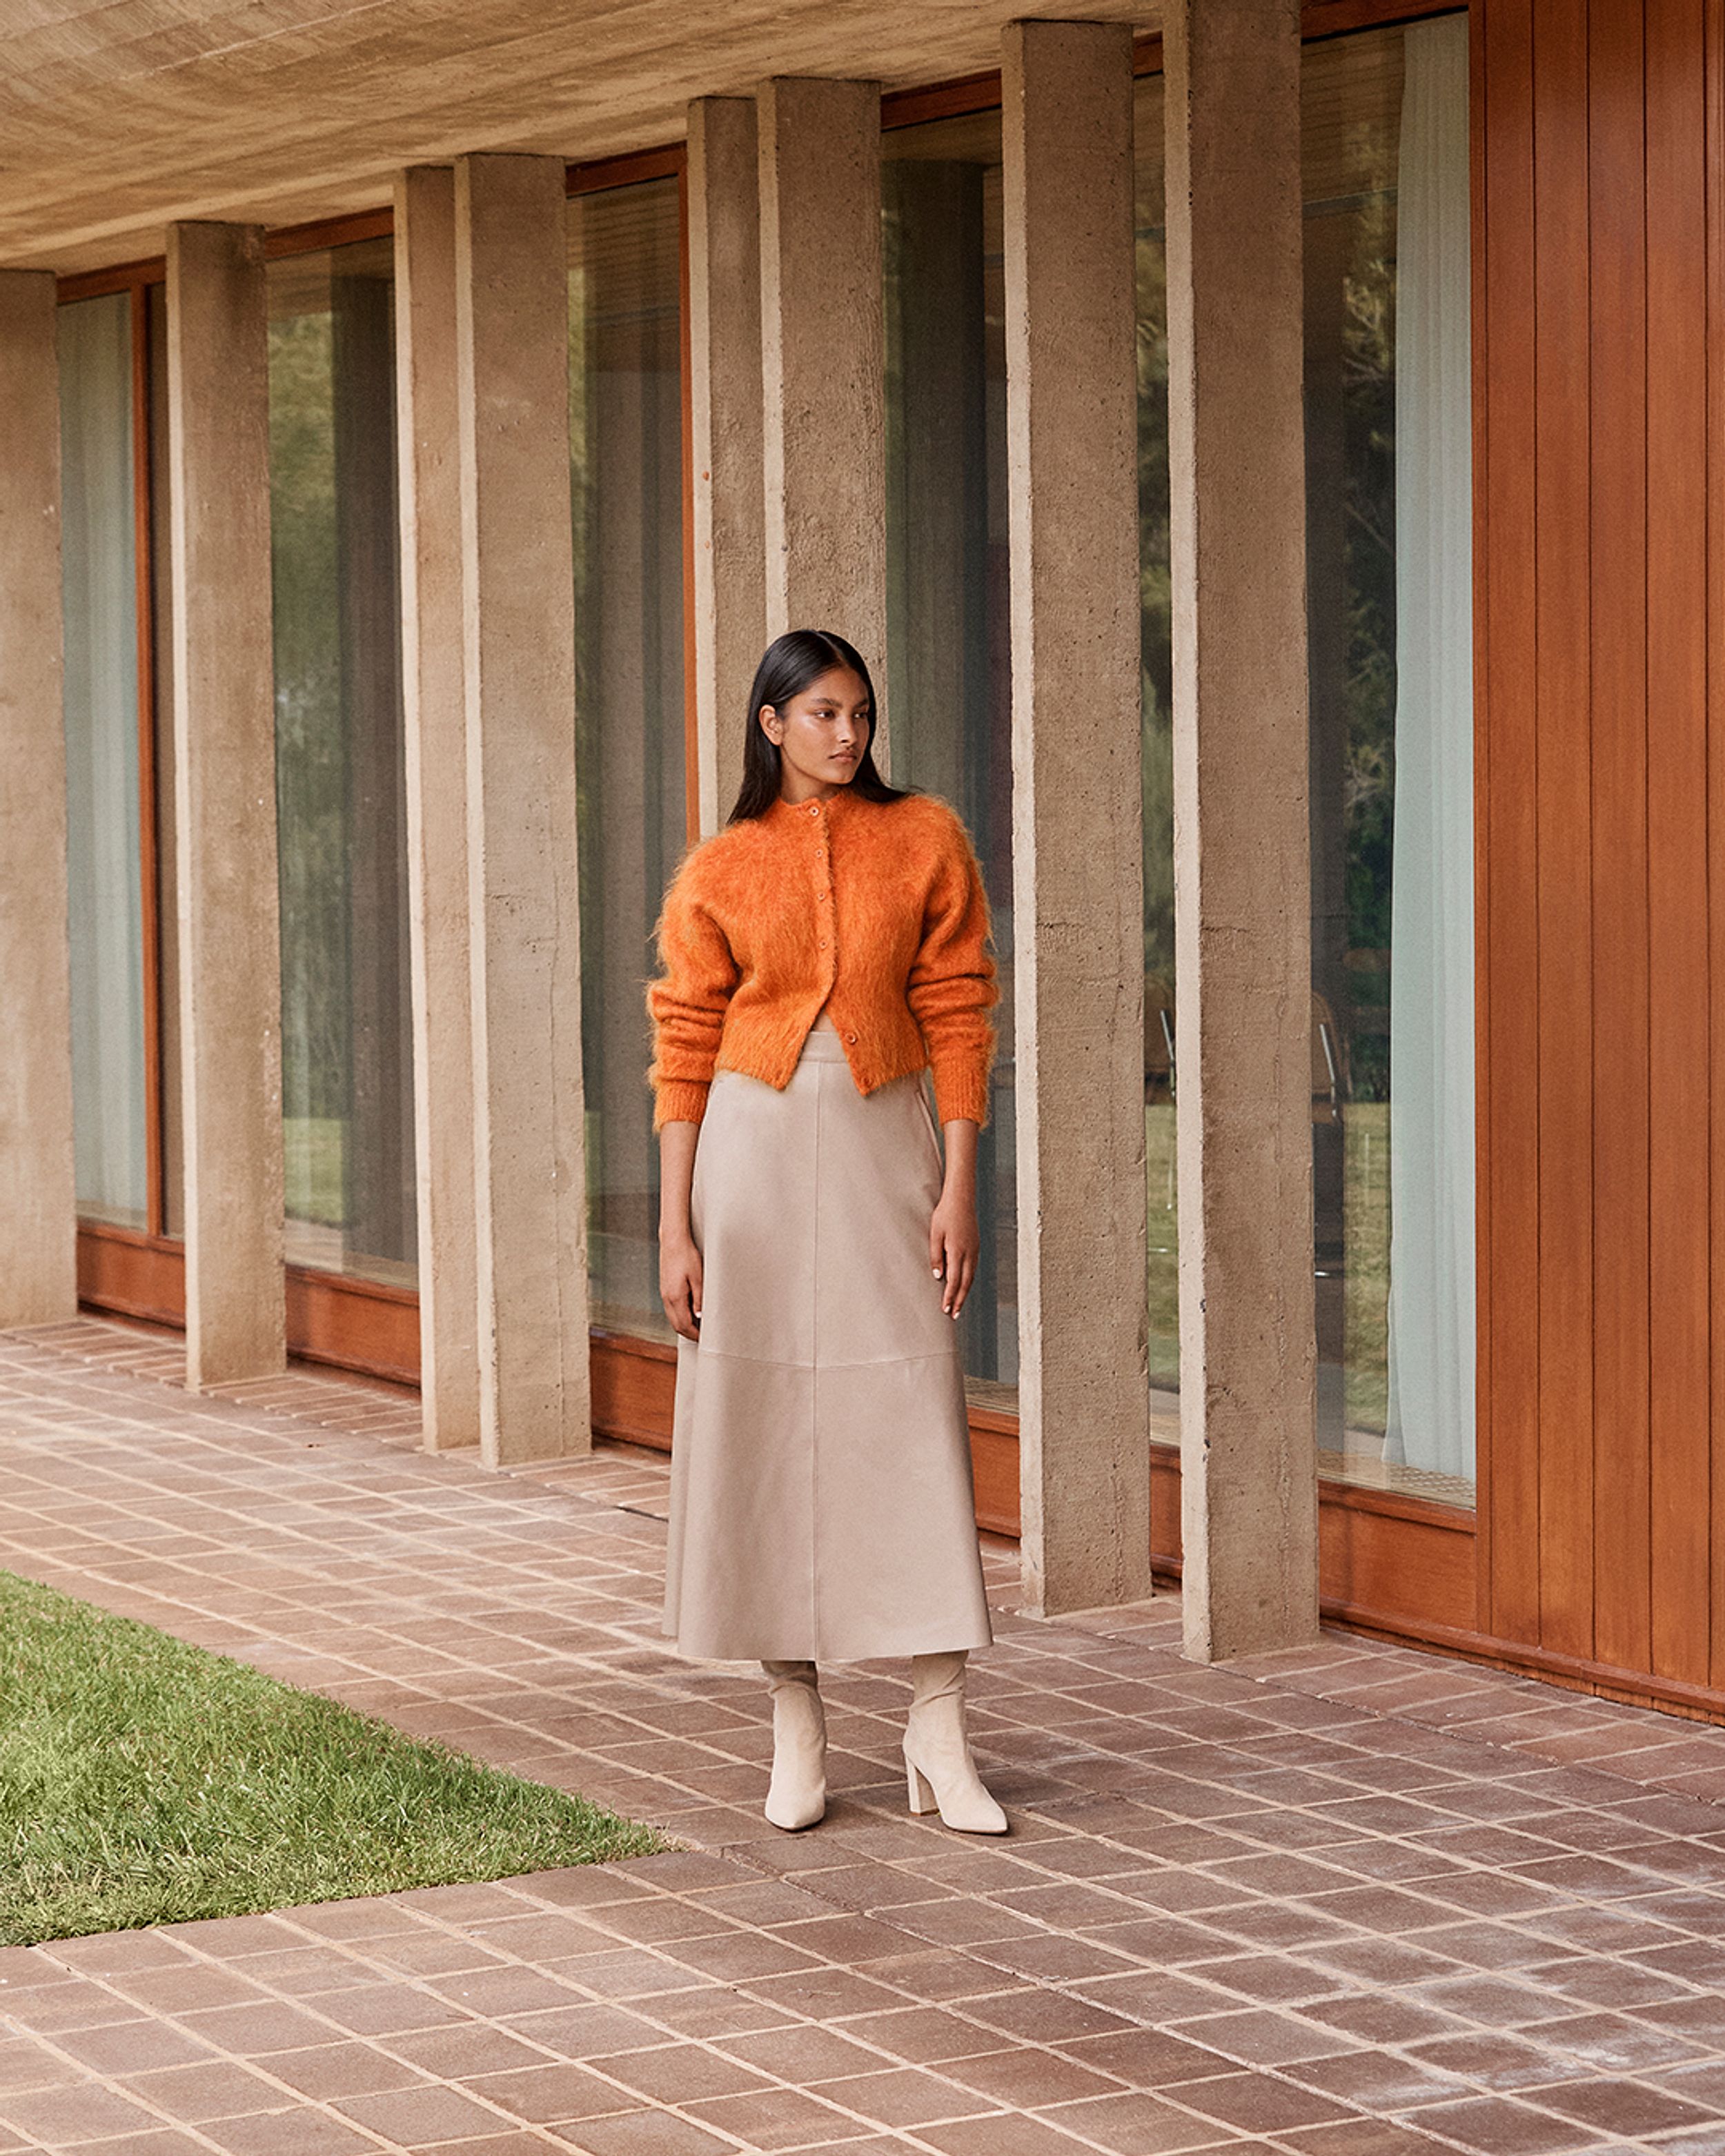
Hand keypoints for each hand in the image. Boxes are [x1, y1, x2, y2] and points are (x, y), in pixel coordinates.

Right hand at [660, 1233, 703, 1341]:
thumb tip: (700, 1316)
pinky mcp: (665, 1288)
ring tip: (697, 1326)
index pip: (684, 1325)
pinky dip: (679, 1316)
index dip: (694, 1334)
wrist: (673, 1241)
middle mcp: (667, 1297)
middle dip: (688, 1333)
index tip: (703, 1338)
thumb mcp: (698, 1278)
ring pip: (672, 1318)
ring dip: (683, 1325)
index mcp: (675, 1297)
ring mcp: (664, 1293)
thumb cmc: (686, 1255)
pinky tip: (689, 1312)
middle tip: (701, 1336)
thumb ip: (699, 1299)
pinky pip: (671, 1309)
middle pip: (676, 1325)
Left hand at [929, 1191, 978, 1318]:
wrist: (961, 1199)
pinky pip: (973, 1268)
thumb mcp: (935, 1234)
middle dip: (959, 1300)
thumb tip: (938, 1277)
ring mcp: (975, 1250)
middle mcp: (969, 1253)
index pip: (954, 1281)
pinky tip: (964, 1285)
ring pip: (971, 1277)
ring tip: (959, 1304)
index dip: (950, 1297)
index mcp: (958, 1251)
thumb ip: (936, 1256)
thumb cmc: (945, 1215)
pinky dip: (968, 1281)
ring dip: (965, 1292)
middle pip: (965, 1283)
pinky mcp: (976, 1246)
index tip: (946, 1309)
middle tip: (954, 1315)